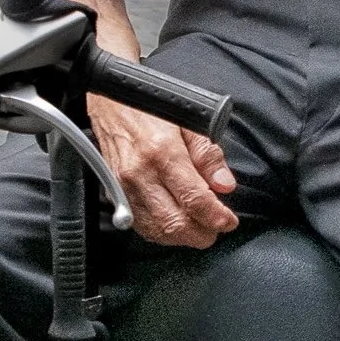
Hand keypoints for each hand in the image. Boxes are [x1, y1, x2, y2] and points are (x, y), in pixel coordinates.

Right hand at [85, 94, 238, 246]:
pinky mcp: (115, 193)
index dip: (217, 217)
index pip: (194, 199)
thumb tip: (225, 185)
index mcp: (163, 152)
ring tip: (200, 227)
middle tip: (217, 227)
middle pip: (175, 223)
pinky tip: (176, 224)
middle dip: (202, 234)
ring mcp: (124, 186)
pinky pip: (140, 225)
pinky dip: (161, 232)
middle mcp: (141, 174)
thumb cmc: (151, 110)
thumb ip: (209, 156)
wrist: (110, 103)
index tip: (229, 221)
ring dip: (183, 236)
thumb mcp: (189, 123)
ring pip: (156, 230)